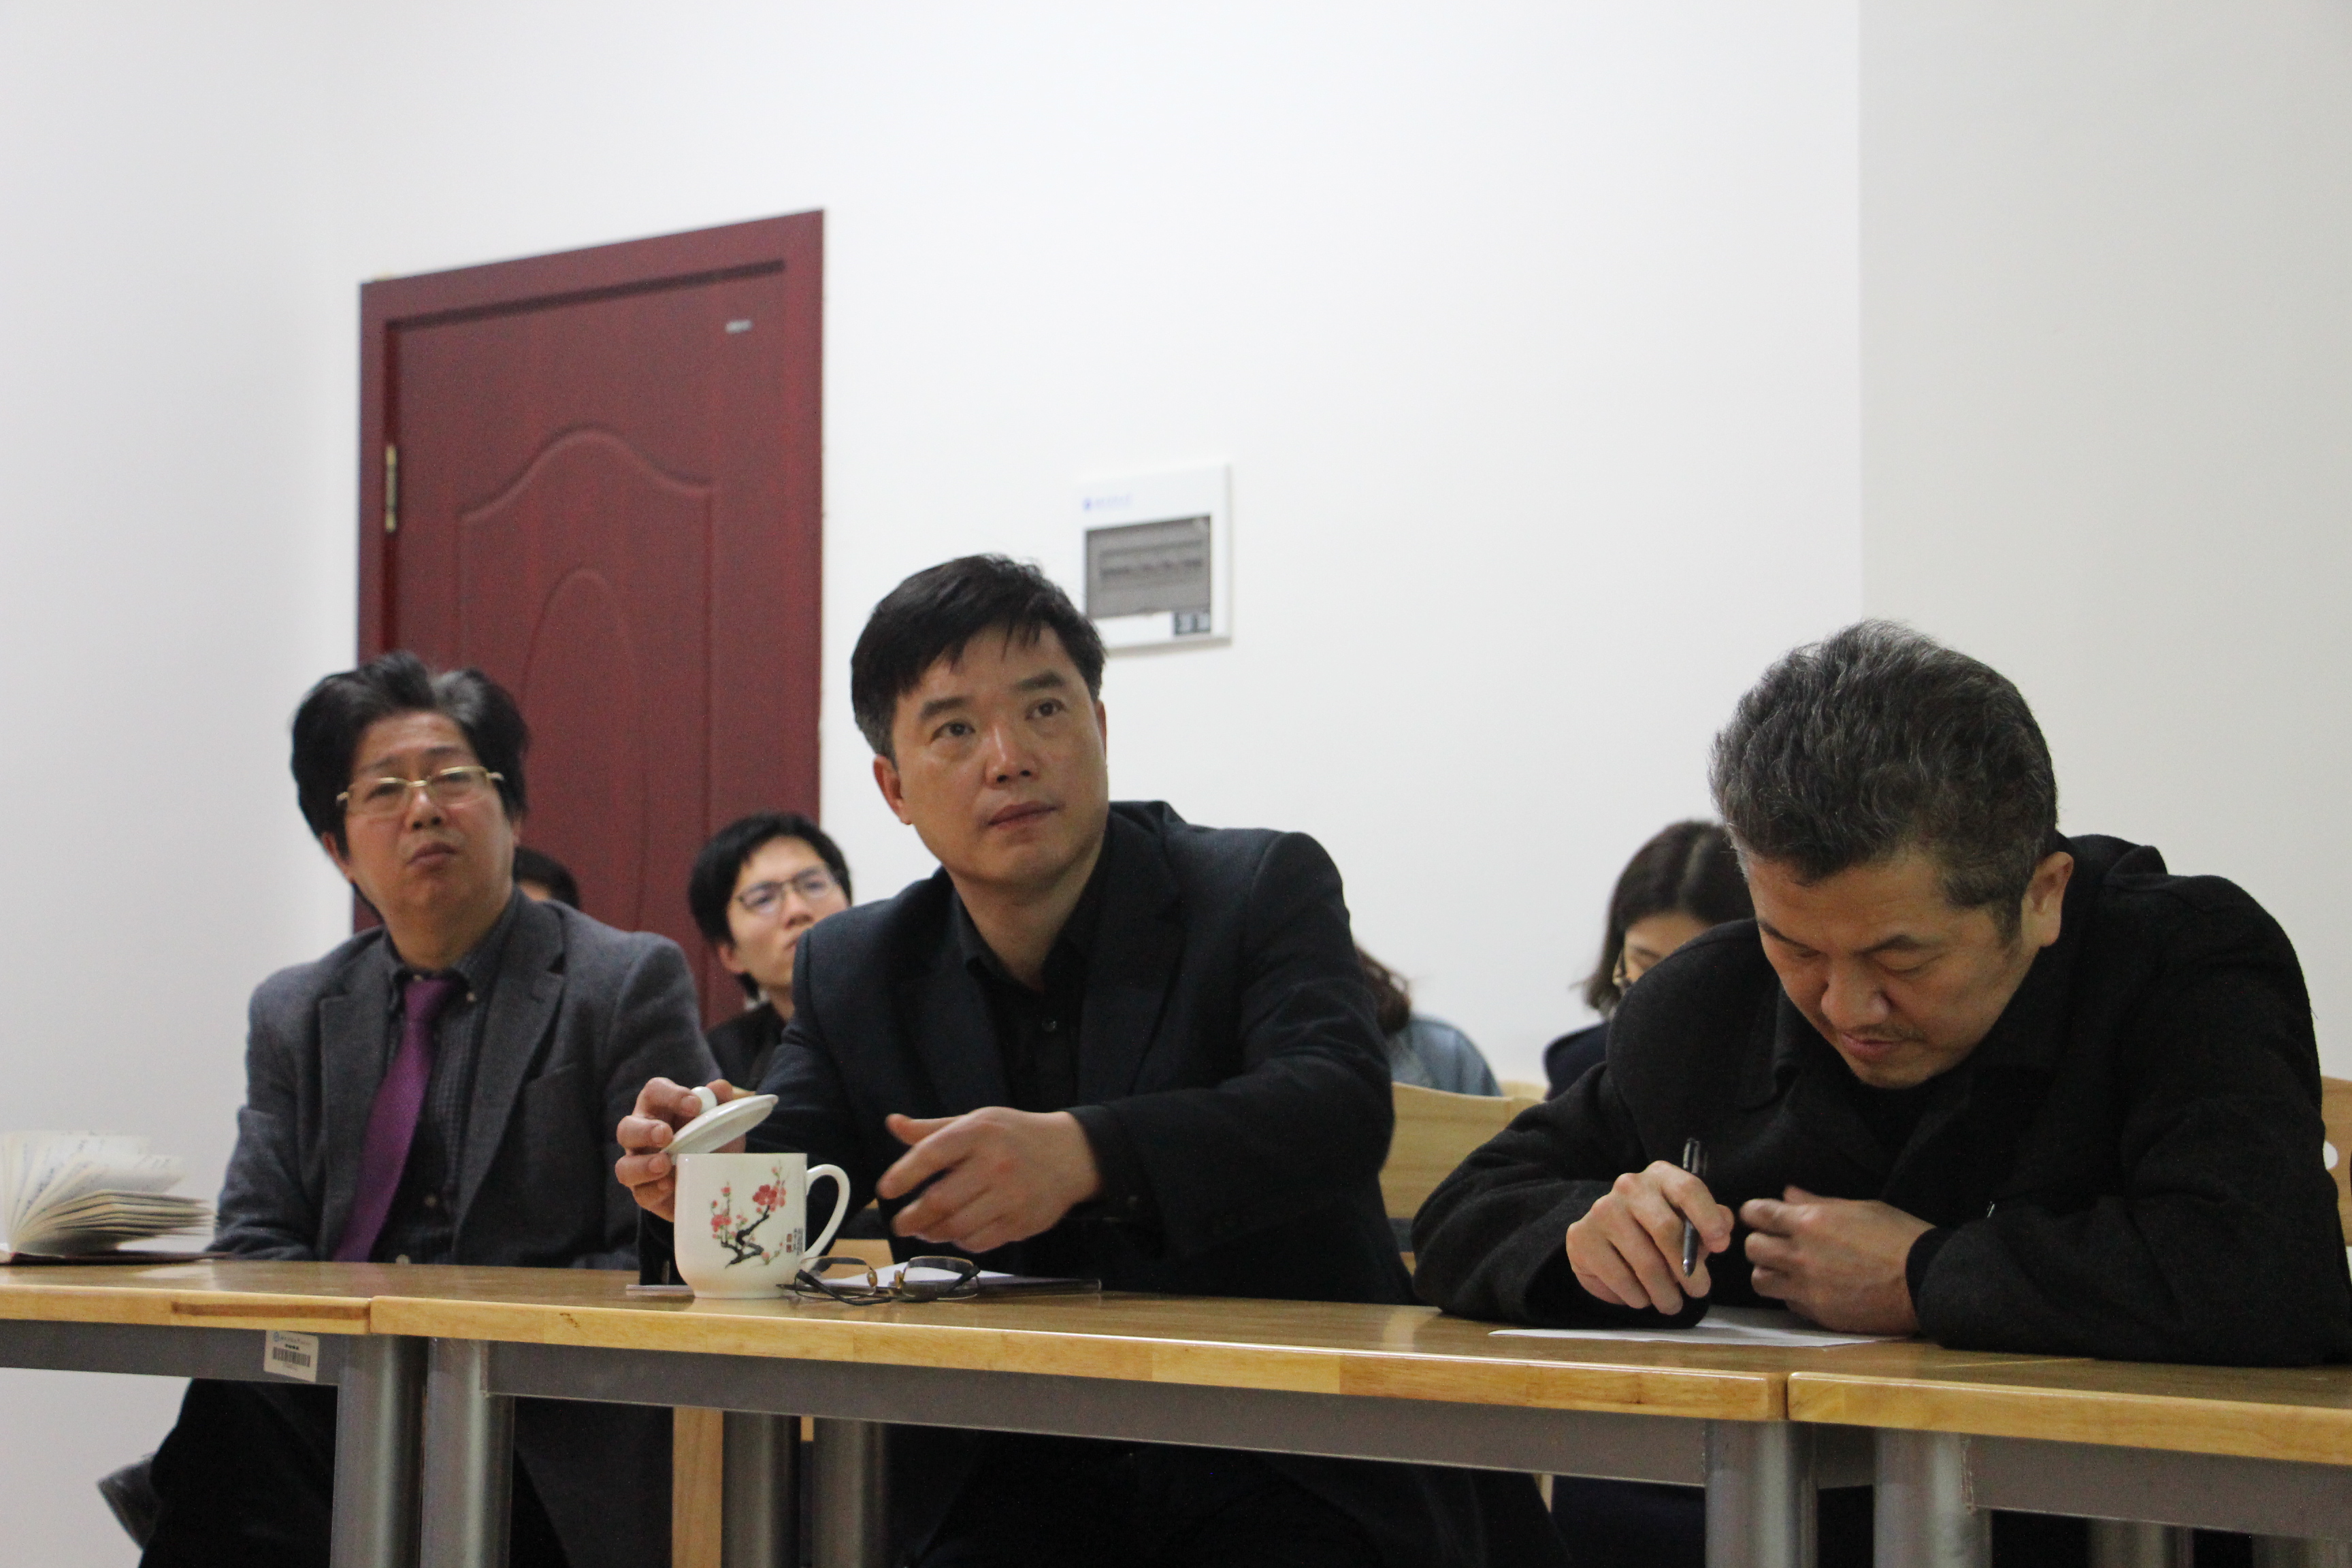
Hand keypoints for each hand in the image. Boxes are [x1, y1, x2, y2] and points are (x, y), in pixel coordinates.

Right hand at [614, 1078, 742, 1221]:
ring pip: (624, 1166)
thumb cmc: (711, 1140)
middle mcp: (642, 1136)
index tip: (695, 1105)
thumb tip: (719, 1087)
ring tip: (664, 1164)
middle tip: (666, 1135)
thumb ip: (720, 1102)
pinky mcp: (646, 1193)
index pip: (654, 1092)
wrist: (716, 1178)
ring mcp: (640, 1166)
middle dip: (645, 1131)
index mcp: (659, 1109)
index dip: (671, 1095)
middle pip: (627, 1128)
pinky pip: (641, 1193)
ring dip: (643, 1165)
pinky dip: (654, 1190)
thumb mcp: (721, 1122)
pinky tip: (670, 1185)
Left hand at [876, 1108, 1102, 1254]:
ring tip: (924, 1230)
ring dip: (933, 1233)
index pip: (932, 1154)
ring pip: (958, 1226)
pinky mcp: (1021, 1221)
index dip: (904, 1174)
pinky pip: (980, 1241)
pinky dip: (961, 1241)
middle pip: (941, 1200)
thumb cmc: (1014, 1135)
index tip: (886, 1190)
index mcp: (979, 1133)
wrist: (1070, 1153)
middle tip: (900, 1223)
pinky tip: (955, 1232)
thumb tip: (893, 1123)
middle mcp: (995, 1163)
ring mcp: (1010, 1195)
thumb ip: (933, 1129)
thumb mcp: (977, 1122)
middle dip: (913, 1217)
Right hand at [1564, 1160, 1734, 1313]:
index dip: (1708, 1218)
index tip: (1721, 1247)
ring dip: (1665, 1293)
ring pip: (1645, 1263)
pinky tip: (1642, 1297)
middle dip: (1688, 1270)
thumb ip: (1711, 1223)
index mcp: (1661, 1176)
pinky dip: (1638, 1297)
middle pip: (1666, 1229)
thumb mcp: (1687, 1221)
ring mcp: (1601, 1210)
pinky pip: (1619, 1278)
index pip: (1688, 1189)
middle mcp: (1629, 1186)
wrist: (1606, 1233)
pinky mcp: (1581, 1237)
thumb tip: (1723, 1230)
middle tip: (1699, 1292)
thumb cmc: (1657, 1227)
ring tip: (1671, 1304)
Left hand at [1742, 1186, 1929, 1332]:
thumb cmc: (1899, 1237)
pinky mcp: (1819, 1314)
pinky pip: (1788, 1303)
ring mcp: (1808, 1288)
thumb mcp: (1860, 1208)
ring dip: (1770, 1272)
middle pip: (1752, 1248)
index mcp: (1810, 1222)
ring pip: (1761, 1281)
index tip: (1763, 1216)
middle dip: (1761, 1242)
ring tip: (1787, 1269)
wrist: (1927, 1281)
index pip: (1757, 1213)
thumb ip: (1817, 1202)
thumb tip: (1787, 1194)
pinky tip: (1811, 1288)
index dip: (1756, 1213)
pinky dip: (1792, 1295)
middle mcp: (1801, 1255)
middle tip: (1777, 1243)